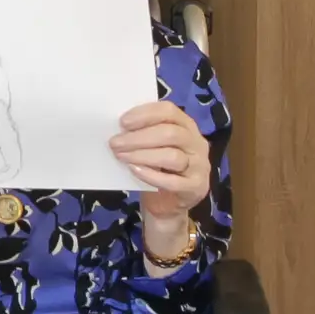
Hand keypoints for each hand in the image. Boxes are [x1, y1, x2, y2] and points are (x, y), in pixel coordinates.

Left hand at [111, 101, 210, 223]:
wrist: (170, 202)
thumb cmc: (159, 167)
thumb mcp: (154, 145)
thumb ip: (144, 132)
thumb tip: (119, 126)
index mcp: (187, 125)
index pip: (170, 111)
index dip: (145, 114)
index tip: (123, 122)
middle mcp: (197, 143)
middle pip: (170, 133)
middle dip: (139, 137)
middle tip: (115, 143)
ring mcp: (200, 166)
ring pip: (172, 156)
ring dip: (142, 155)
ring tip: (121, 156)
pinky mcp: (196, 187)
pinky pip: (173, 182)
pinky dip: (151, 175)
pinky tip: (134, 171)